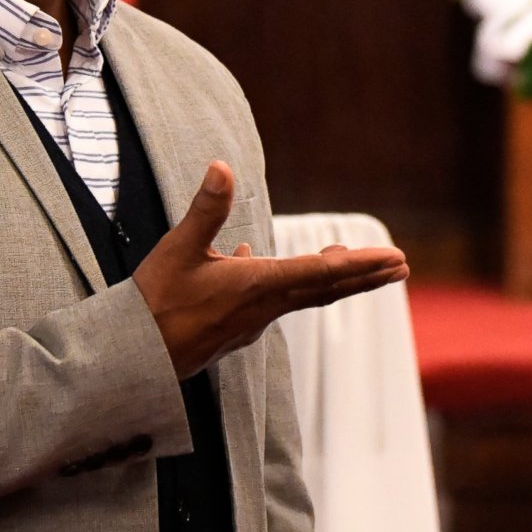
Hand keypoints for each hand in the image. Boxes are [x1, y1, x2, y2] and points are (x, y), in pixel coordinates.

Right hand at [131, 163, 409, 375]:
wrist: (131, 363)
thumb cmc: (153, 307)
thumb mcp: (178, 250)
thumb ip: (206, 209)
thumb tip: (222, 167)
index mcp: (257, 286)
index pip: (323, 273)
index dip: (362, 264)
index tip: (395, 260)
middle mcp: (263, 308)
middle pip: (325, 289)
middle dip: (364, 277)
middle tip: (400, 267)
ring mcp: (249, 324)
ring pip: (301, 296)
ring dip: (331, 280)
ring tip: (352, 265)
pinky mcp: (233, 331)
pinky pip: (272, 302)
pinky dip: (287, 284)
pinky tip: (263, 267)